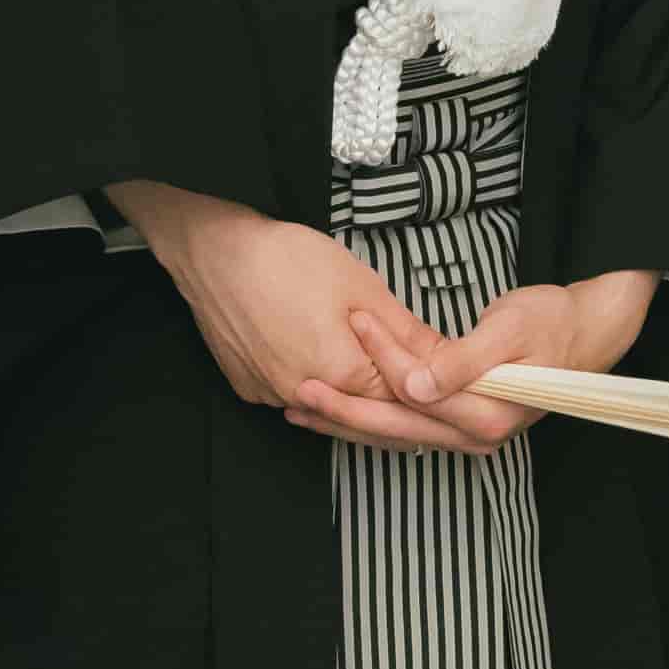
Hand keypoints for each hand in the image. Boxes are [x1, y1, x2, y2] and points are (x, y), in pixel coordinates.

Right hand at [116, 184, 438, 416]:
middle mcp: (304, 396)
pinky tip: (334, 377)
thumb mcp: (364, 288)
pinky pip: (295, 399)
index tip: (451, 384)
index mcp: (341, 374)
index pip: (400, 402)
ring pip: (329, 413)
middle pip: (365, 417)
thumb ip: (406, 334)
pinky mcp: (250, 388)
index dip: (429, 394)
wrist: (217, 252)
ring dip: (360, 406)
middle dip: (401, 409)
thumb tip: (445, 360)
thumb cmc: (289, 260)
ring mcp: (271, 395)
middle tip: (428, 392)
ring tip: (389, 389)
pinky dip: (320, 393)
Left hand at [293, 269, 662, 457]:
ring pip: (395, 433)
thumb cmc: (551, 322)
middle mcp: (475, 437)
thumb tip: (415, 387)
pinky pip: (407, 426)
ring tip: (302, 409)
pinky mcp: (459, 425)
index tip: (356, 321)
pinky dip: (371, 417)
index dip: (381, 358)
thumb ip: (463, 361)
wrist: (585, 332)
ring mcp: (467, 437)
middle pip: (395, 427)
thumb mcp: (510, 329)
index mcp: (487, 415)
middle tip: (298, 394)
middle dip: (343, 411)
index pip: (415, 393)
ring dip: (347, 421)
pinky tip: (340, 411)